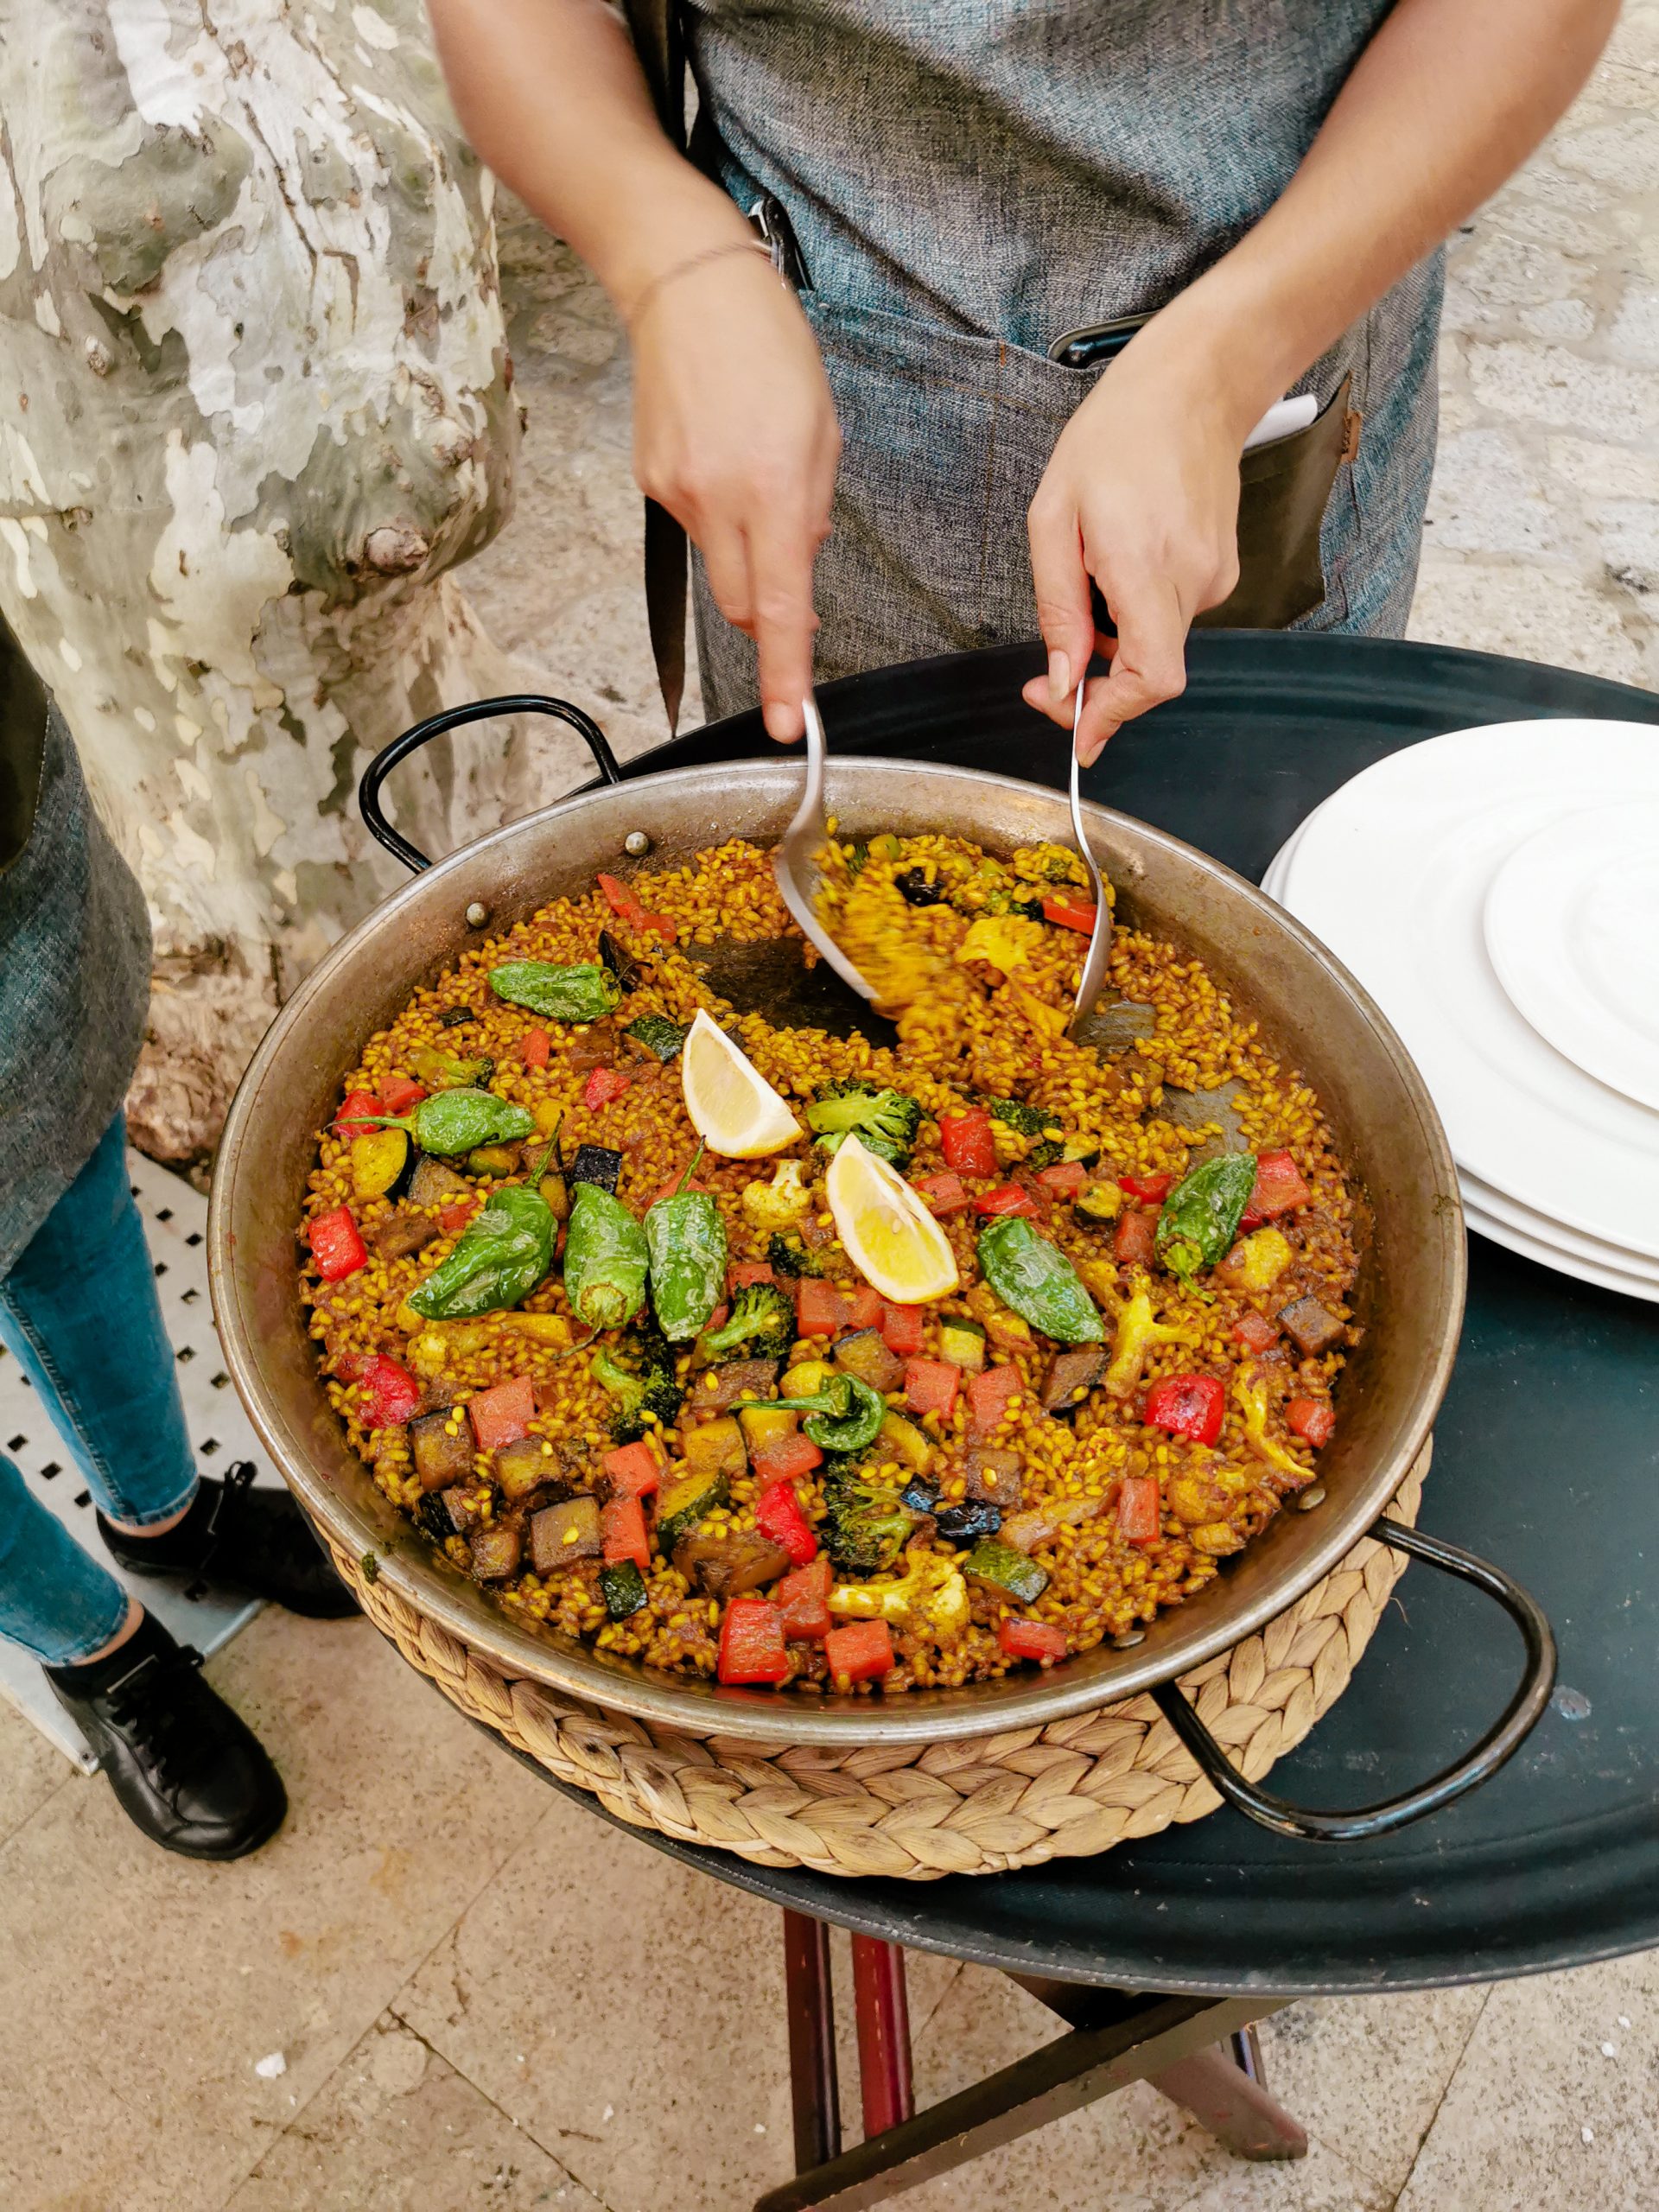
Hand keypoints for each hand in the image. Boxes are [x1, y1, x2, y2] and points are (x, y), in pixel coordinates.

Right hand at [629, 249, 840, 740]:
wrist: (685, 286)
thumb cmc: (768, 346)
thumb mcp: (822, 429)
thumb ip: (815, 510)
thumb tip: (801, 569)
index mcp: (772, 488)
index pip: (782, 606)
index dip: (787, 673)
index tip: (792, 726)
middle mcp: (718, 500)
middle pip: (743, 605)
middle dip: (770, 611)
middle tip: (793, 577)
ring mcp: (677, 493)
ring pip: (720, 564)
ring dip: (745, 548)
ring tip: (756, 473)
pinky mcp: (651, 482)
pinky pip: (696, 526)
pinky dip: (718, 512)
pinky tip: (724, 454)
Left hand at [1022, 320, 1260, 763]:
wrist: (1192, 387)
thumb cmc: (1117, 437)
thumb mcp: (1054, 519)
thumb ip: (1059, 609)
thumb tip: (1064, 678)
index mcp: (1145, 565)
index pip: (1151, 678)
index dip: (1114, 717)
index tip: (1080, 734)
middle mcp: (1192, 579)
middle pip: (1152, 674)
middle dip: (1100, 687)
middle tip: (1053, 675)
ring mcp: (1214, 577)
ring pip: (1157, 645)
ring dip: (1115, 641)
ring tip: (1089, 577)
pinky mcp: (1220, 571)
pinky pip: (1170, 616)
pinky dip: (1136, 614)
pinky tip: (1120, 564)